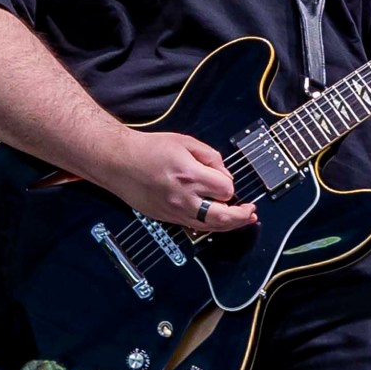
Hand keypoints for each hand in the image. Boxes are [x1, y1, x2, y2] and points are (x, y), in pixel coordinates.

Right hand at [103, 130, 257, 232]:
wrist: (119, 161)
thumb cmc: (149, 149)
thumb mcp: (185, 142)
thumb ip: (211, 156)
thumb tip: (224, 174)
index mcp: (190, 175)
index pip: (226, 189)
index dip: (230, 184)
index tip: (224, 178)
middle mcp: (184, 197)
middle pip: (223, 216)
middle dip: (242, 215)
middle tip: (252, 211)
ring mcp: (175, 211)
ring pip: (210, 227)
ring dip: (231, 225)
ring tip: (244, 220)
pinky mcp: (167, 218)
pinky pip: (195, 228)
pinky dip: (210, 226)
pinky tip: (219, 222)